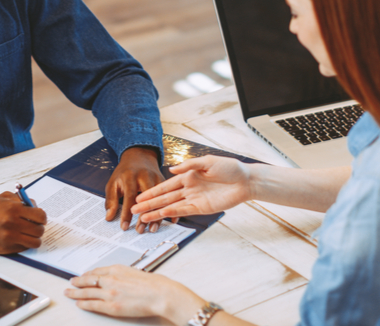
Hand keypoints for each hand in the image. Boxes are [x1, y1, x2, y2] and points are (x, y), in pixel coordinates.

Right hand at [0, 191, 45, 254]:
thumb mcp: (2, 198)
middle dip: (38, 228)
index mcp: (13, 208)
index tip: (39, 219)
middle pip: (39, 230)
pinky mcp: (5, 248)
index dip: (42, 218)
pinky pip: (24, 248)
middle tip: (33, 227)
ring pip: (35, 242)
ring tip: (27, 235)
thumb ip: (20, 200)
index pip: (40, 216)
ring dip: (33, 239)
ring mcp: (9, 237)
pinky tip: (17, 239)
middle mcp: (13, 223)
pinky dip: (24, 244)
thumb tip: (35, 207)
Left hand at [65, 265, 203, 323]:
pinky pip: (92, 304)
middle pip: (89, 280)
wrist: (160, 294)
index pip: (98, 271)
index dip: (89, 274)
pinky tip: (78, 303)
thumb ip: (125, 276)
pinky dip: (83, 303)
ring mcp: (109, 293)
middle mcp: (111, 279)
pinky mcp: (111, 306)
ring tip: (69, 292)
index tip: (84, 275)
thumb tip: (121, 279)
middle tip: (71, 281)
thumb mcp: (136, 273)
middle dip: (78, 281)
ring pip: (87, 292)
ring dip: (76, 292)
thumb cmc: (154, 284)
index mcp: (117, 269)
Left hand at [105, 146, 164, 232]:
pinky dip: (170, 208)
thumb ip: (111, 200)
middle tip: (140, 230)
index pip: (129, 198)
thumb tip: (109, 217)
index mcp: (130, 177)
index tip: (124, 227)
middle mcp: (145, 177)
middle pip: (147, 199)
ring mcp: (156, 178)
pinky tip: (171, 220)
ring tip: (152, 229)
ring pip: (160, 199)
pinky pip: (169, 196)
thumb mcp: (113, 183)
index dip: (127, 214)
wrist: (139, 155)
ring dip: (157, 215)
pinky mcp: (165, 181)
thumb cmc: (124, 172)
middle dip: (144, 216)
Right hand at [132, 155, 253, 223]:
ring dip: (156, 212)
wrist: (246, 181)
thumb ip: (189, 165)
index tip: (139, 196)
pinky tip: (159, 218)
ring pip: (170, 206)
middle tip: (133, 209)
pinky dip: (170, 215)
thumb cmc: (230, 168)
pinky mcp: (201, 208)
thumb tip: (171, 170)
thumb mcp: (209, 161)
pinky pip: (182, 212)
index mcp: (188, 175)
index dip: (152, 191)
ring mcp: (194, 199)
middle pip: (164, 197)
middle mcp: (188, 188)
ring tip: (141, 217)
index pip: (165, 185)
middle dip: (148, 204)